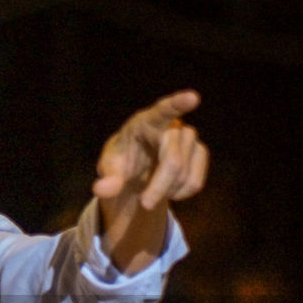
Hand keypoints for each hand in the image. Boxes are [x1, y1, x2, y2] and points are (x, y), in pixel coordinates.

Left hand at [93, 90, 207, 211]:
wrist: (137, 167)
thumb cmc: (122, 160)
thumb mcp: (109, 167)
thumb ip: (108, 177)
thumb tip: (102, 190)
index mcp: (146, 121)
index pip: (163, 110)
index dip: (178, 104)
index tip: (192, 98)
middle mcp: (172, 125)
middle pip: (173, 161)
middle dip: (159, 188)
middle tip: (144, 204)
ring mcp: (190, 138)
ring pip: (184, 175)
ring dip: (166, 192)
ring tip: (152, 188)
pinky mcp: (200, 152)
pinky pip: (195, 182)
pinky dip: (180, 194)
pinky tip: (167, 189)